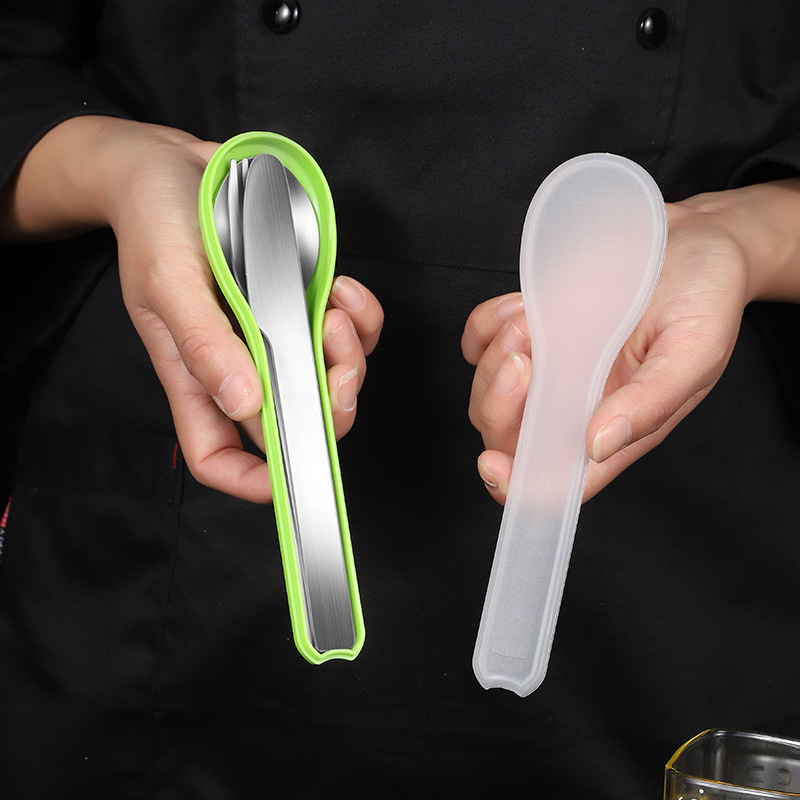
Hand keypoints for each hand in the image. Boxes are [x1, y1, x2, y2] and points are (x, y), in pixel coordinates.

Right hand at [2, 116, 382, 502]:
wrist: (172, 165)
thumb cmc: (154, 221)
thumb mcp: (170, 281)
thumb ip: (205, 345)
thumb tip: (245, 404)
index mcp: (196, 375)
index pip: (219, 456)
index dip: (253, 481)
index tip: (296, 473)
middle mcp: (239, 363)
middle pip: (294, 420)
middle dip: (328, 406)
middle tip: (336, 367)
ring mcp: (273, 333)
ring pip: (329, 376)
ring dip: (348, 354)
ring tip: (331, 311)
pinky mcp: (299, 300)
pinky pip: (348, 328)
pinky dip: (358, 316)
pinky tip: (341, 290)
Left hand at [463, 179, 799, 503]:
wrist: (696, 241)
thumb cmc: (705, 298)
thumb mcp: (695, 349)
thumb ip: (652, 402)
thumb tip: (599, 446)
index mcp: (615, 426)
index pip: (556, 479)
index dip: (517, 483)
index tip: (494, 463)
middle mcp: (573, 405)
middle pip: (507, 435)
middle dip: (498, 403)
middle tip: (525, 356)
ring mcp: (547, 368)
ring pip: (486, 391)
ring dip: (493, 361)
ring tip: (531, 322)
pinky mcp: (530, 329)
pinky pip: (478, 343)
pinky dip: (484, 328)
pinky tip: (522, 308)